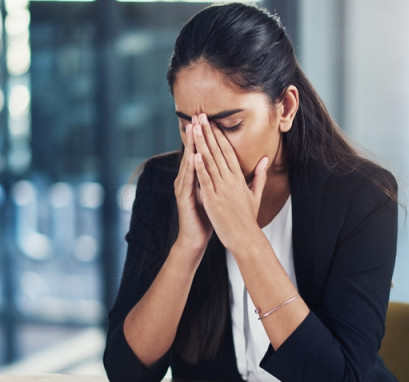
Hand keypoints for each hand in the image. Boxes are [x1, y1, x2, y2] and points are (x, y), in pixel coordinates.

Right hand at [174, 123, 212, 250]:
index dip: (205, 136)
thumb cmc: (206, 216)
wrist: (196, 238)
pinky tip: (193, 157)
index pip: (201, 153)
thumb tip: (226, 165)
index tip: (211, 119)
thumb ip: (218, 178)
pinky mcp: (183, 198)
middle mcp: (187, 179)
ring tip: (193, 129)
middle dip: (196, 134)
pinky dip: (190, 168)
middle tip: (198, 115)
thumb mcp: (213, 193)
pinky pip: (187, 181)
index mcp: (196, 177)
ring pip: (188, 163)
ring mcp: (183, 188)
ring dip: (191, 146)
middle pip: (192, 153)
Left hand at [191, 114, 268, 250]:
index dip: (219, 135)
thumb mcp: (256, 194)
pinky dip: (200, 167)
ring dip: (201, 143)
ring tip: (195, 127)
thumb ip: (259, 175)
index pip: (228, 151)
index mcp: (239, 178)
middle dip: (208, 132)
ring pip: (210, 162)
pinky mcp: (213, 200)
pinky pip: (206, 181)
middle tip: (200, 115)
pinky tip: (194, 154)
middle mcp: (231, 180)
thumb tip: (265, 159)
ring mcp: (222, 190)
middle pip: (218, 151)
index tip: (212, 122)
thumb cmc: (248, 218)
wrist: (245, 237)